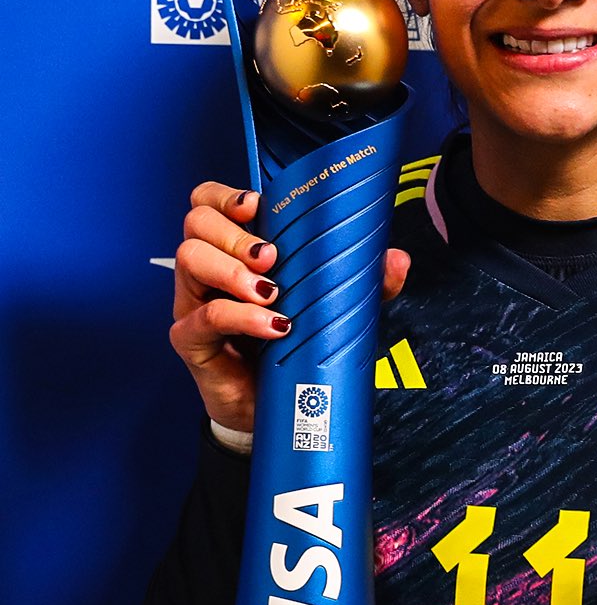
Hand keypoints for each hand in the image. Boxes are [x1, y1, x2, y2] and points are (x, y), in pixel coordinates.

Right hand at [170, 181, 410, 432]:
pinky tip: (272, 325)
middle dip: (236, 233)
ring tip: (271, 293)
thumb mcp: (333, 308)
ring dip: (233, 269)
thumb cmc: (297, 346)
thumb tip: (397, 259)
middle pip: (197, 221)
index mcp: (236, 251)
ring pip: (190, 258)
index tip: (258, 206)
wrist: (281, 409)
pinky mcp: (192, 340)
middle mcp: (209, 270)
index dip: (226, 195)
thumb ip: (363, 282)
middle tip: (274, 258)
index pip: (210, 202)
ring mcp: (195, 303)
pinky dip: (239, 316)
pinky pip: (203, 318)